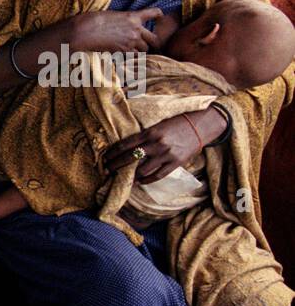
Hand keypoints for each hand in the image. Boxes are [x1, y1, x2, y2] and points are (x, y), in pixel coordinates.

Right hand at [67, 8, 163, 53]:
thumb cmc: (92, 21)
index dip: (159, 15)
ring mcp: (131, 41)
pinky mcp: (123, 51)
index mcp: (133, 16)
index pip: (154, 13)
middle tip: (151, 46)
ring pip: (145, 50)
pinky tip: (126, 58)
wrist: (85, 31)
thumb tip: (122, 26)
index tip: (160, 17)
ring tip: (134, 53)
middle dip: (153, 43)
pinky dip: (131, 58)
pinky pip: (133, 57)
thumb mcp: (111, 16)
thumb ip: (122, 21)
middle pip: (154, 38)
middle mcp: (136, 29)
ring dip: (141, 51)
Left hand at [104, 110, 218, 182]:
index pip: (125, 145)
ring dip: (130, 176)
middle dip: (115, 165)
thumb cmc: (177, 123)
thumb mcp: (158, 124)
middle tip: (107, 170)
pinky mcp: (176, 163)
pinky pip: (157, 175)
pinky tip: (139, 182)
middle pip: (130, 158)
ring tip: (122, 178)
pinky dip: (146, 180)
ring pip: (142, 170)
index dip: (112, 153)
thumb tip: (126, 144)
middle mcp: (157, 144)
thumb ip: (144, 134)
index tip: (105, 158)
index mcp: (150, 132)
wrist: (201, 125)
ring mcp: (166, 154)